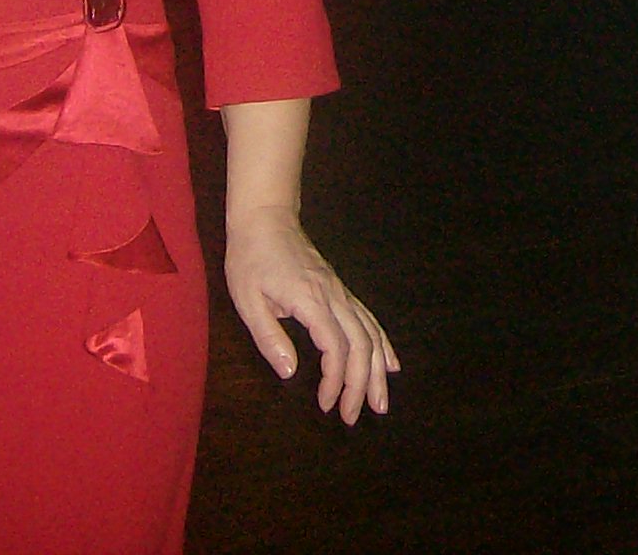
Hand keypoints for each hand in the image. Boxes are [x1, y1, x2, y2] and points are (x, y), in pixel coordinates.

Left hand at [222, 206, 396, 423]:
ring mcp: (340, 292)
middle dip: (361, 384)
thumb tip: (290, 372)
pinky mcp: (340, 291)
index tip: (326, 405)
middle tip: (353, 417)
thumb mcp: (247, 300)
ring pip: (371, 332)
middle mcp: (334, 297)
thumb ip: (268, 337)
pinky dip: (383, 344)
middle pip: (361, 344)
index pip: (336, 347)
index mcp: (311, 300)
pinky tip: (390, 363)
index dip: (336, 380)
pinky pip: (369, 319)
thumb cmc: (251, 259)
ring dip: (378, 370)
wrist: (266, 219)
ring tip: (380, 403)